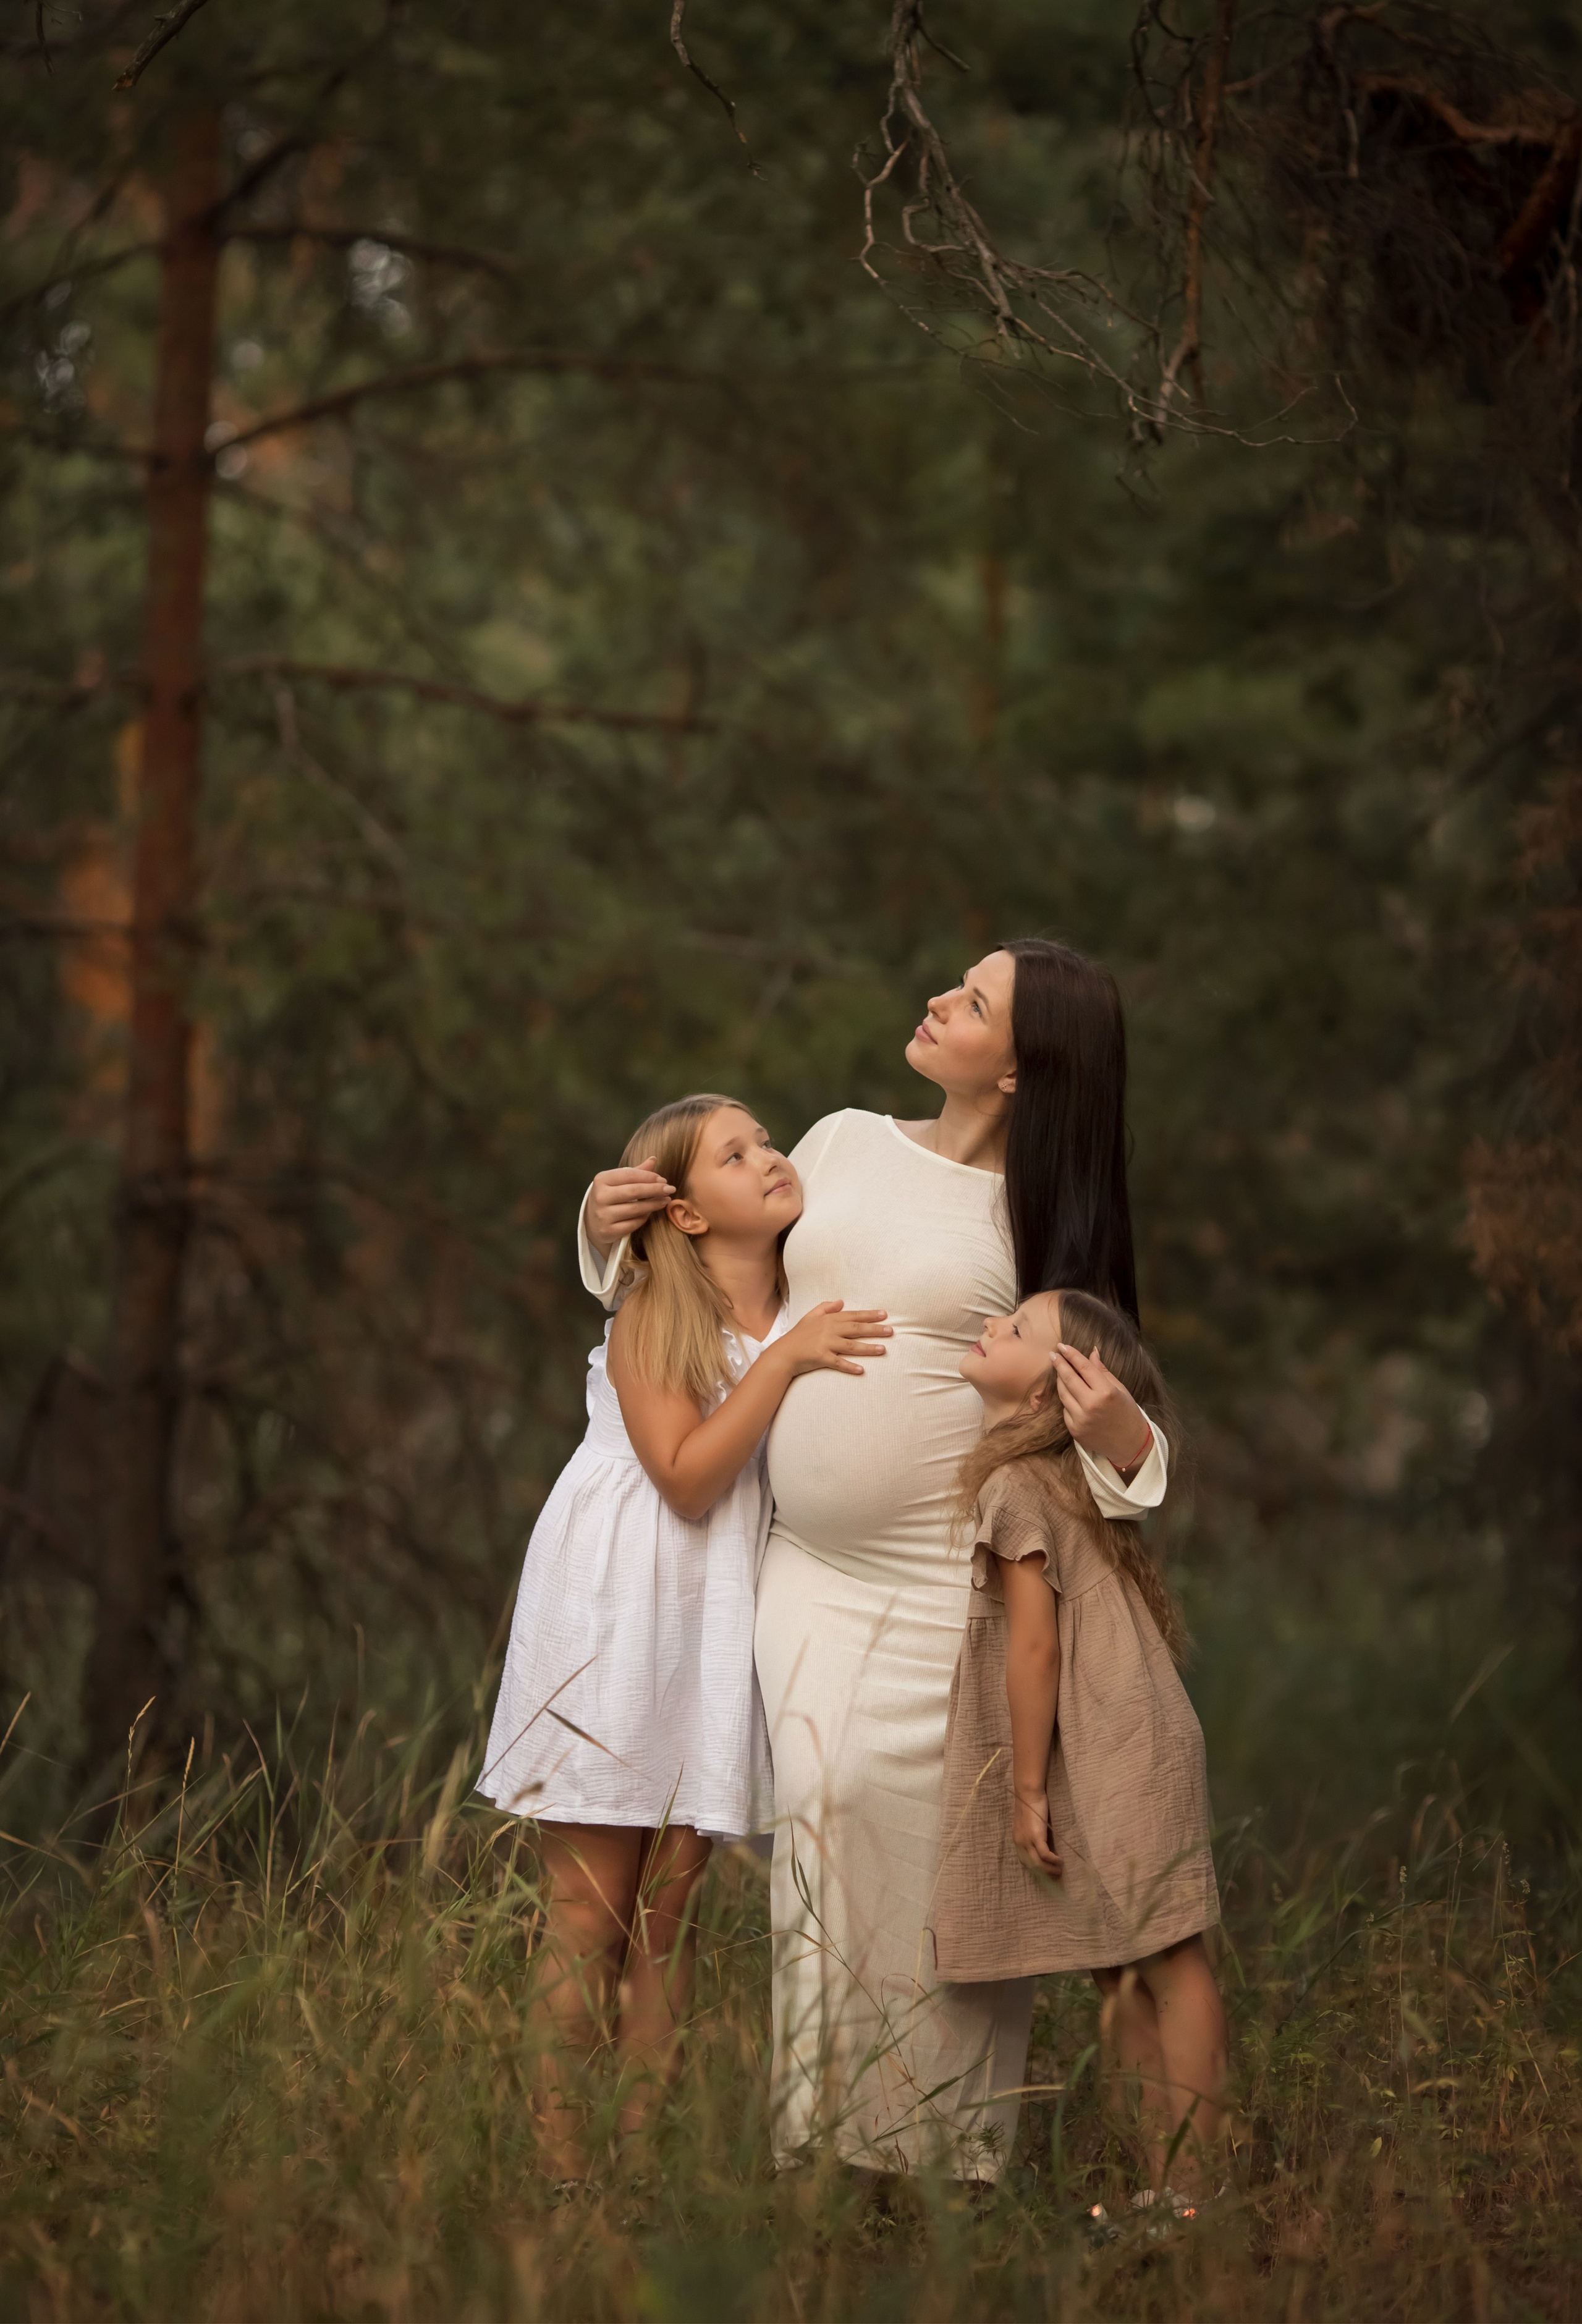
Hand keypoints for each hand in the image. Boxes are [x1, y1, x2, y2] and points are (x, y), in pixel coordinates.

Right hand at [587, 1156, 673, 1250]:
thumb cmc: (609, 1196)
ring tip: (666, 1200)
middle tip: (670, 1189)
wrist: (592, 1222)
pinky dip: (645, 1217)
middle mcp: (600, 1197)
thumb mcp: (617, 1181)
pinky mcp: (608, 1231)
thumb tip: (653, 1159)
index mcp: (601, 1180)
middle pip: (634, 1191)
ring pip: (636, 1209)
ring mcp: (603, 1215)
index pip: (630, 1175)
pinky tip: (651, 1212)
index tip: (664, 1179)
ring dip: (654, 1204)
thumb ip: (635, 1172)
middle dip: (655, 1189)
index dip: (649, 1177)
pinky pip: (633, 1224)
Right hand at [778, 1300, 890, 1378]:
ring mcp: (825, 1344)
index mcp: (828, 1319)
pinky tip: (861, 1370)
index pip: (852, 1316)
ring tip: (883, 1350)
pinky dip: (850, 1367)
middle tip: (890, 1331)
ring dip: (868, 1348)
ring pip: (851, 1346)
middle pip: (856, 1329)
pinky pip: (838, 1363)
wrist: (783, 1353)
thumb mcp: (810, 1316)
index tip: (884, 1314)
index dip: (869, 1315)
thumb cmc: (798, 1335)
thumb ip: (825, 1307)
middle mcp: (828, 1330)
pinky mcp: (821, 1358)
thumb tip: (841, 1301)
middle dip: (874, 1330)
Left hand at [1012, 1791, 1062, 1877]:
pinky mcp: (1036, 1836)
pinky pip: (1045, 1855)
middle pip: (1032, 1866)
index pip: (1025, 1862)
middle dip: (1045, 1874)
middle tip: (1056, 1875)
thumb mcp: (1028, 1824)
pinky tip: (1060, 1861)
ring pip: (1038, 1864)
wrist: (1028, 1793)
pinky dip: (1053, 1860)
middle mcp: (1020, 1843)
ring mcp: (1027, 1841)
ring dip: (1050, 1870)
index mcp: (1017, 1840)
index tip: (1047, 1872)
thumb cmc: (1030, 1805)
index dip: (1037, 1870)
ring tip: (1060, 1870)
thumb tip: (1042, 1844)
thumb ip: (1031, 1835)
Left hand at [1053, 1340, 1151, 1472]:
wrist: (1130, 1445)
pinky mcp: (1074, 1430)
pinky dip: (1067, 1399)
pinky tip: (1070, 1393)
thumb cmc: (1128, 1414)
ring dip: (1060, 1380)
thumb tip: (1092, 1352)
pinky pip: (1065, 1409)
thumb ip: (1102, 1371)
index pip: (1084, 1368)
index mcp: (1105, 1393)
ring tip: (1060, 1370)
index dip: (1072, 1355)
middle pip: (1068, 1379)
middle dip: (1059, 1364)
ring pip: (1063, 1394)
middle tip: (1052, 1354)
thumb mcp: (1120, 1389)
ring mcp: (1080, 1419)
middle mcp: (1091, 1405)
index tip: (1062, 1346)